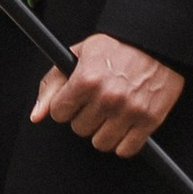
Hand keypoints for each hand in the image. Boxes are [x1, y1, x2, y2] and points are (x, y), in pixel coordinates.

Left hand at [29, 32, 183, 156]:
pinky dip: (123, 143)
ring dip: (102, 132)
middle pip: (79, 129)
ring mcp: (129, 111)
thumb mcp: (78, 55)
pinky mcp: (148, 121)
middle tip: (95, 102)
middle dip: (84, 117)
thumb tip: (36, 115)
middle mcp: (106, 97)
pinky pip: (126, 150)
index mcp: (86, 79)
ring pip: (101, 143)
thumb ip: (52, 84)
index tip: (74, 100)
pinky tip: (124, 126)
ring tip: (109, 114)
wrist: (156, 43)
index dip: (65, 106)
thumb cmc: (117, 47)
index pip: (59, 113)